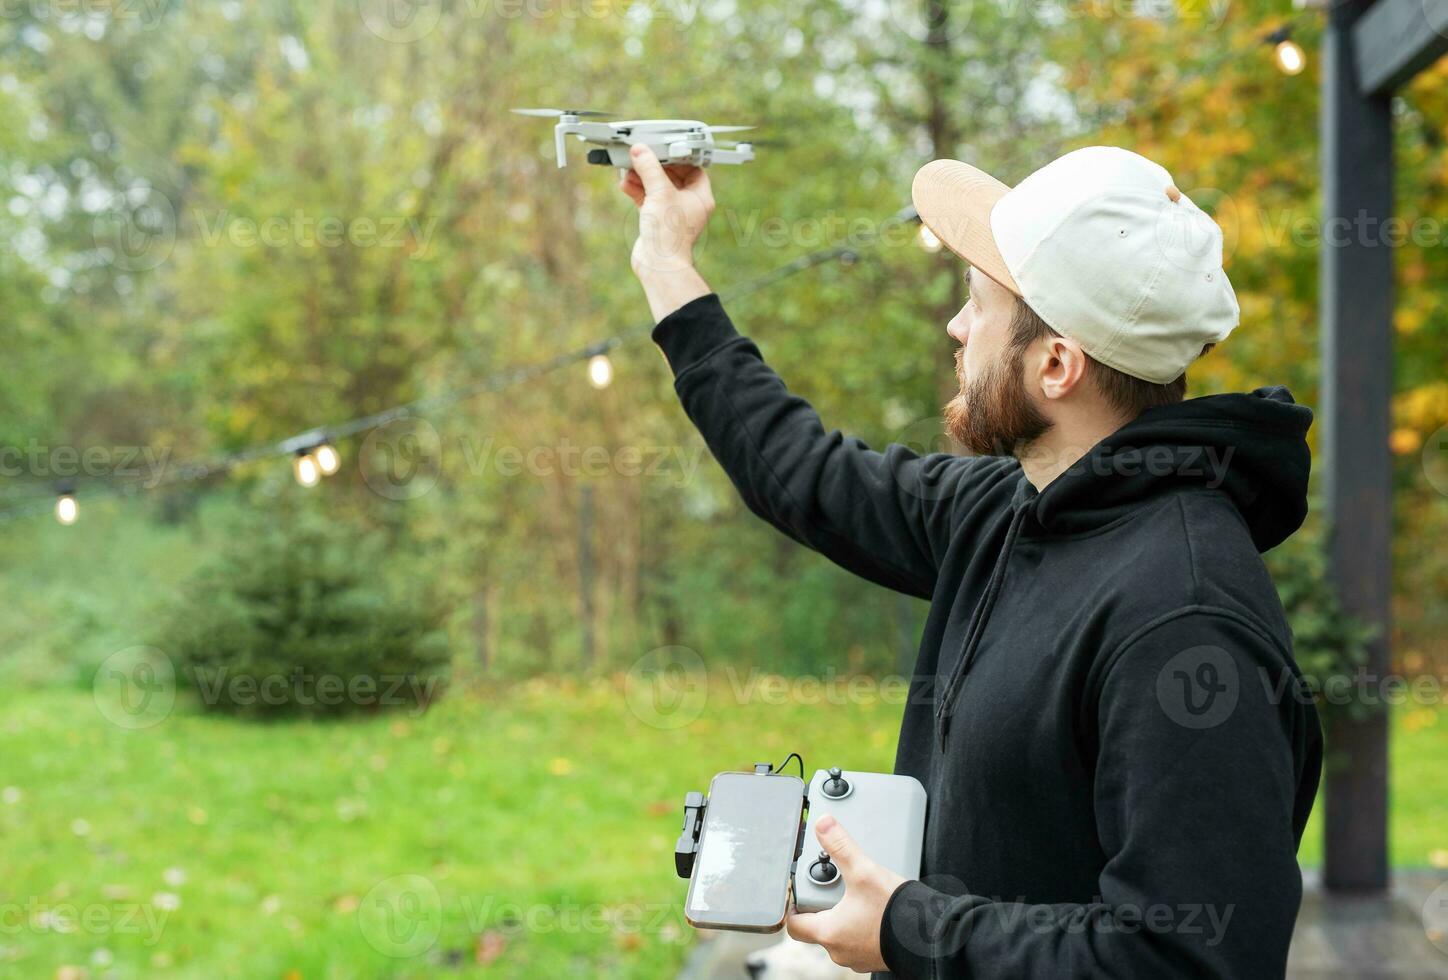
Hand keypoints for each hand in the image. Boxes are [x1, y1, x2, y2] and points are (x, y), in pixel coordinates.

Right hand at [618, 143, 714, 279]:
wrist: (658, 265)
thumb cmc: (669, 233)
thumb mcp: (660, 192)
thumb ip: (649, 168)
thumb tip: (640, 150)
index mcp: (700, 197)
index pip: (693, 168)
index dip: (678, 157)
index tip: (662, 148)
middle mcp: (689, 205)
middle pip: (672, 176)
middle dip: (654, 167)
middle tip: (641, 156)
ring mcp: (672, 213)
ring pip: (657, 188)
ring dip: (642, 178)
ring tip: (628, 170)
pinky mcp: (657, 221)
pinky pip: (647, 200)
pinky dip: (637, 191)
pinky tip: (625, 184)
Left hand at [786, 815, 907, 973]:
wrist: (932, 935)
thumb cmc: (896, 911)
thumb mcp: (863, 871)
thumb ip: (840, 846)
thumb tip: (823, 824)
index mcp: (829, 933)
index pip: (794, 925)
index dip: (793, 907)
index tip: (797, 893)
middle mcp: (839, 951)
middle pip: (817, 928)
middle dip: (822, 906)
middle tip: (832, 886)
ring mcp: (858, 957)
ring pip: (839, 935)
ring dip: (842, 916)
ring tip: (855, 896)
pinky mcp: (875, 957)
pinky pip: (858, 941)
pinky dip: (859, 926)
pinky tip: (872, 910)